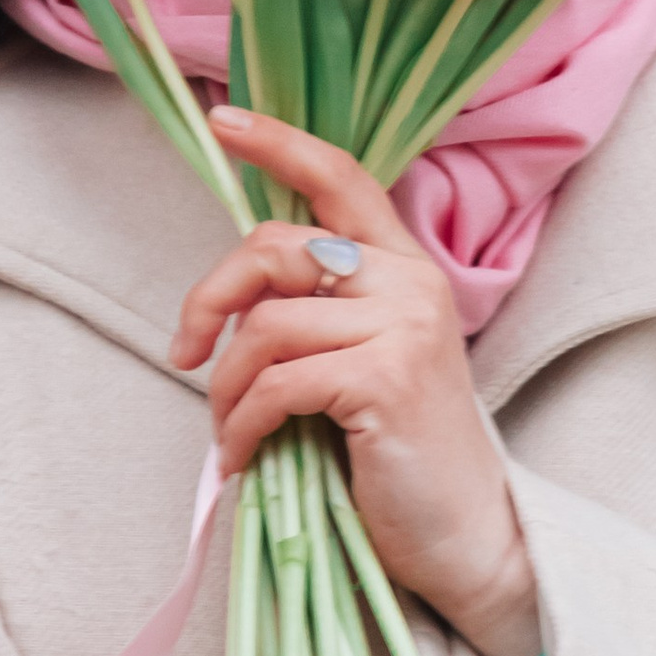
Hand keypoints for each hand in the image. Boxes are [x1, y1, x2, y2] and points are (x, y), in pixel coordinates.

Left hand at [168, 108, 540, 655]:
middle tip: (187, 354)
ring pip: (265, 326)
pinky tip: (243, 459)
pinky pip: (275, 385)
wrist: (468, 537)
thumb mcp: (367, 363)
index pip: (344, 178)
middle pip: (275, 246)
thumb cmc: (403, 456)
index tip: (226, 118)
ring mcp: (403, 328)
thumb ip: (321, 315)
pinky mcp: (384, 379)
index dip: (280, 142)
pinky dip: (241, 427)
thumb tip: (230, 304)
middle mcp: (412, 283)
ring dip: (226, 388)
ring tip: (230, 433)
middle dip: (210, 297)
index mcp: (408, 268)